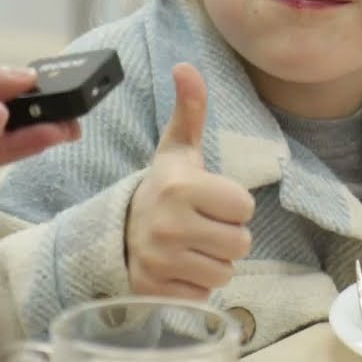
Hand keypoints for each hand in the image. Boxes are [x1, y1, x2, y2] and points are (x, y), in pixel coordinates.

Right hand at [125, 63, 253, 299]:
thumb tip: (186, 66)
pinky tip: (179, 267)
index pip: (244, 207)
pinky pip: (204, 294)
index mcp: (182, 187)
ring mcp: (161, 261)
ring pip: (225, 271)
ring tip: (191, 246)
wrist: (117, 232)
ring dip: (214, 261)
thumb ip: (190, 109)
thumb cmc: (163, 189)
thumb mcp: (177, 150)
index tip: (210, 200)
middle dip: (226, 235)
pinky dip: (196, 284)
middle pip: (240, 243)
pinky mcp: (156, 290)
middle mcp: (170, 224)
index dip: (232, 204)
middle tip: (202, 226)